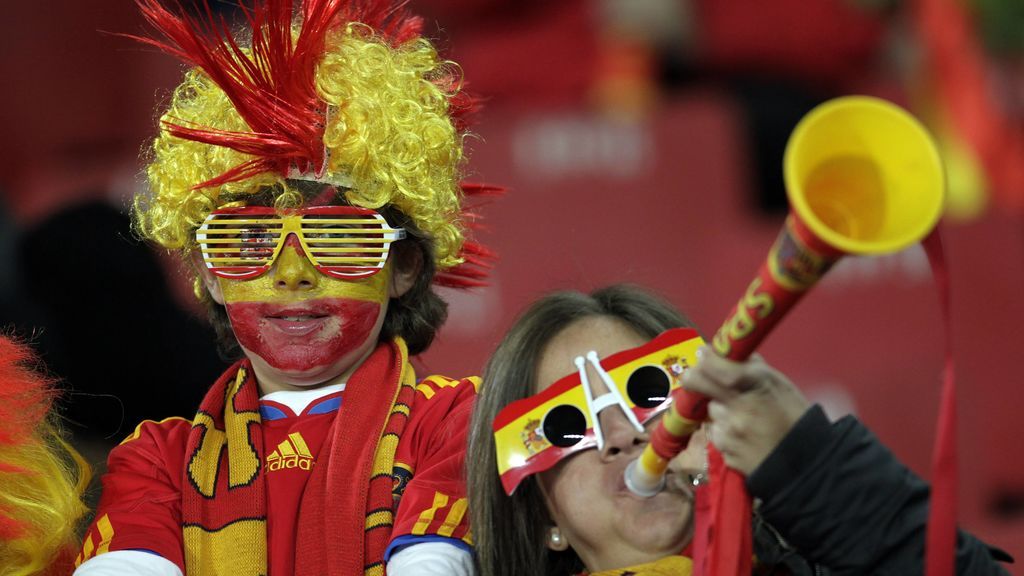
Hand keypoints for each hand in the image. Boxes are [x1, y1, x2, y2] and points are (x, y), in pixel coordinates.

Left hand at [681, 348, 810, 474]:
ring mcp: (728, 432)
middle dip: (697, 378)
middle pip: (696, 383)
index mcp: (754, 386)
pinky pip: (716, 434)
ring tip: (742, 416)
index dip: (705, 358)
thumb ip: (753, 368)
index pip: (713, 366)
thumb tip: (731, 355)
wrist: (806, 463)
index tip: (705, 354)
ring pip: (710, 411)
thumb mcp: (781, 385)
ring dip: (719, 410)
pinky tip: (744, 436)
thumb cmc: (796, 419)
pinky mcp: (725, 453)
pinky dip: (725, 432)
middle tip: (704, 378)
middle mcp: (737, 408)